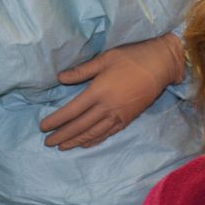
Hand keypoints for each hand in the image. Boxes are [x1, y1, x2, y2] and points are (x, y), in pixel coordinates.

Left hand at [40, 32, 183, 148]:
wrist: (160, 66)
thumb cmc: (131, 58)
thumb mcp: (104, 58)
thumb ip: (82, 71)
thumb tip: (60, 78)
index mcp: (98, 91)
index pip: (72, 111)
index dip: (56, 121)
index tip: (43, 127)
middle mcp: (106, 107)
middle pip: (79, 126)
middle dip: (62, 135)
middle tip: (47, 142)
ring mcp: (118, 116)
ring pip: (92, 133)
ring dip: (75, 141)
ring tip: (62, 146)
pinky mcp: (127, 119)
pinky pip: (107, 134)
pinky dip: (94, 140)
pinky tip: (85, 144)